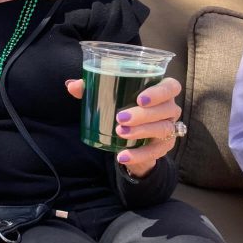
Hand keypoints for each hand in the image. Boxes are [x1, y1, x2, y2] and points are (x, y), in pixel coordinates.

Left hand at [66, 77, 182, 176]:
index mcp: (159, 92)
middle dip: (143, 114)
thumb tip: (71, 86)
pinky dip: (138, 155)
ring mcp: (169, 128)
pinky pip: (155, 152)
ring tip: (120, 132)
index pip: (171, 87)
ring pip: (163, 129)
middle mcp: (169, 109)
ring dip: (141, 131)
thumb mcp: (106, 98)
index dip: (159, 92)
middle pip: (166, 109)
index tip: (140, 98)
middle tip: (121, 117)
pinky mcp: (163, 147)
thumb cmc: (121, 108)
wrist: (129, 140)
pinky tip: (122, 156)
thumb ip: (90, 89)